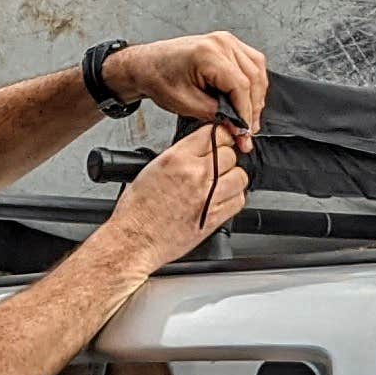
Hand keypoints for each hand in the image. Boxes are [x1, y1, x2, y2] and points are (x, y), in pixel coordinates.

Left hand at [103, 30, 268, 135]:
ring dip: (257, 96)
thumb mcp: (185, 104)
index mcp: (208, 54)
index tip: (244, 133)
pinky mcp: (228, 44)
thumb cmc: (159, 78)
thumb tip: (236, 125)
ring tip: (248, 119)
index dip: (245, 113)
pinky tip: (248, 99)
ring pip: (257, 70)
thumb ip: (216, 115)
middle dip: (253, 108)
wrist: (147, 64)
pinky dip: (253, 82)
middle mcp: (221, 43)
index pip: (241, 86)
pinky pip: (252, 63)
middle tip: (247, 132)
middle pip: (253, 78)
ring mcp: (226, 40)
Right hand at [108, 122, 250, 259]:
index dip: (220, 137)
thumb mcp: (152, 169)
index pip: (213, 134)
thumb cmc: (137, 210)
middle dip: (225, 159)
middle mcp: (195, 175)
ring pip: (240, 176)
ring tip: (222, 183)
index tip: (221, 141)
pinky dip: (234, 198)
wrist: (135, 240)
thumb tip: (197, 151)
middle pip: (230, 155)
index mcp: (177, 159)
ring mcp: (208, 196)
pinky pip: (238, 201)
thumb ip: (180, 156)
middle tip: (217, 166)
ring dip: (233, 178)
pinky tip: (223, 199)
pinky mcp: (214, 217)